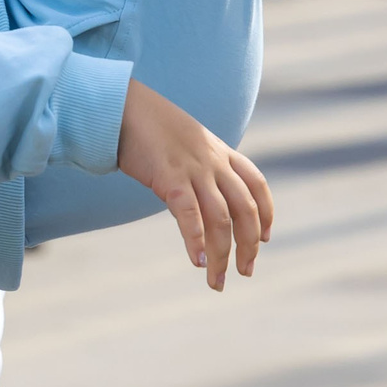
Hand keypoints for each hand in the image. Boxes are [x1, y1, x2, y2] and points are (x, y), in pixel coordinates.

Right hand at [114, 80, 273, 290]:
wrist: (121, 105)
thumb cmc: (147, 126)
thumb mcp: (183, 145)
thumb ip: (196, 169)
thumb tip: (194, 203)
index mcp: (220, 151)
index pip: (257, 184)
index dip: (265, 214)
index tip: (264, 239)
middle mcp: (214, 161)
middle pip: (245, 209)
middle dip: (248, 245)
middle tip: (245, 272)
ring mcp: (194, 169)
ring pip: (221, 219)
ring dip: (222, 255)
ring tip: (217, 281)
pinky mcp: (169, 176)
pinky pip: (190, 214)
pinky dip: (196, 240)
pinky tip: (199, 262)